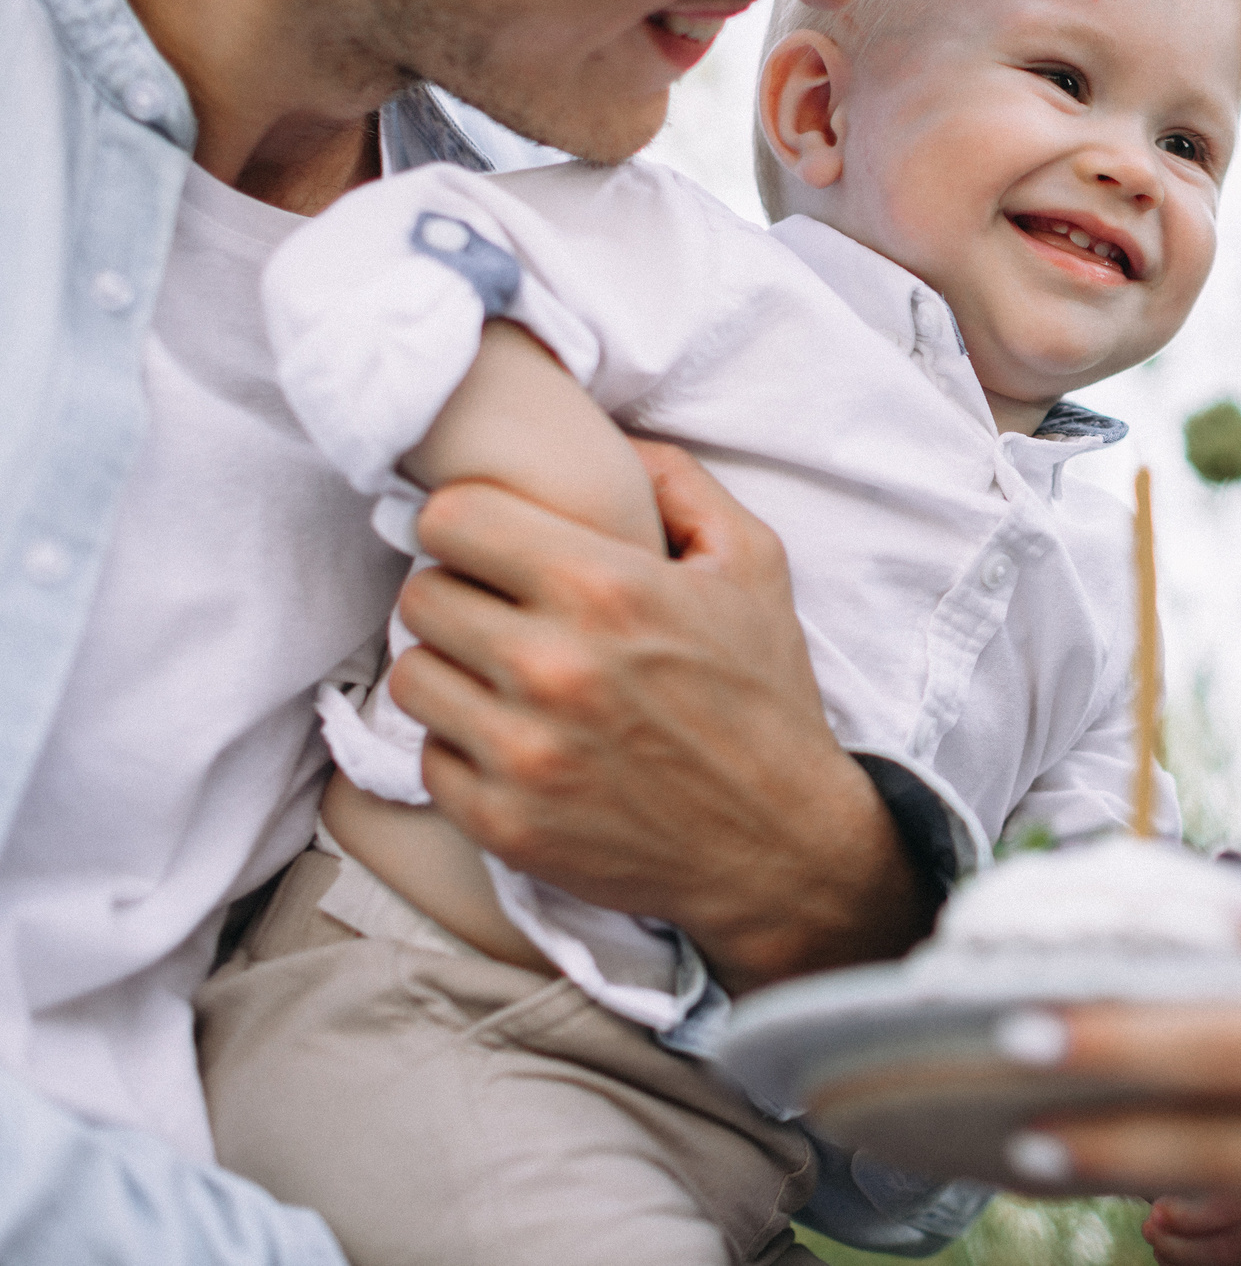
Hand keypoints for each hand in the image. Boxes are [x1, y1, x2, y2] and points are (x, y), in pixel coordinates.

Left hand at [389, 440, 930, 990]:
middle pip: (421, 596)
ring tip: (509, 679)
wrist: (780, 846)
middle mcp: (552, 666)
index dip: (471, 525)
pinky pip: (428, 757)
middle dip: (463, 596)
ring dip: (455, 672)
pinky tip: (523, 744)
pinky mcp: (502, 823)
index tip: (497, 546)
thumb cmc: (766, 697)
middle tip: (509, 615)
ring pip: (413, 676)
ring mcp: (521, 752)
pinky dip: (466, 749)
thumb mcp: (754, 564)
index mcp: (606, 589)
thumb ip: (679, 483)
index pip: (452, 519)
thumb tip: (610, 443)